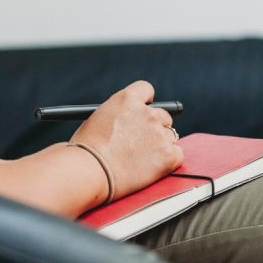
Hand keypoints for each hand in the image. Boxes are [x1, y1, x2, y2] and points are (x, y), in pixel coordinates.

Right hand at [70, 81, 183, 200]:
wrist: (89, 172)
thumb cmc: (85, 151)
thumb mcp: (96, 120)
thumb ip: (116, 116)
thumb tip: (125, 122)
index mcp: (127, 100)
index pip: (146, 90)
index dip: (146, 101)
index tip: (145, 109)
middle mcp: (147, 113)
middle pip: (163, 115)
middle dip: (154, 128)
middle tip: (143, 143)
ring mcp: (159, 133)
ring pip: (170, 136)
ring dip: (160, 145)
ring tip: (140, 160)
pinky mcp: (168, 155)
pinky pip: (177, 154)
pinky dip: (168, 161)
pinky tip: (151, 168)